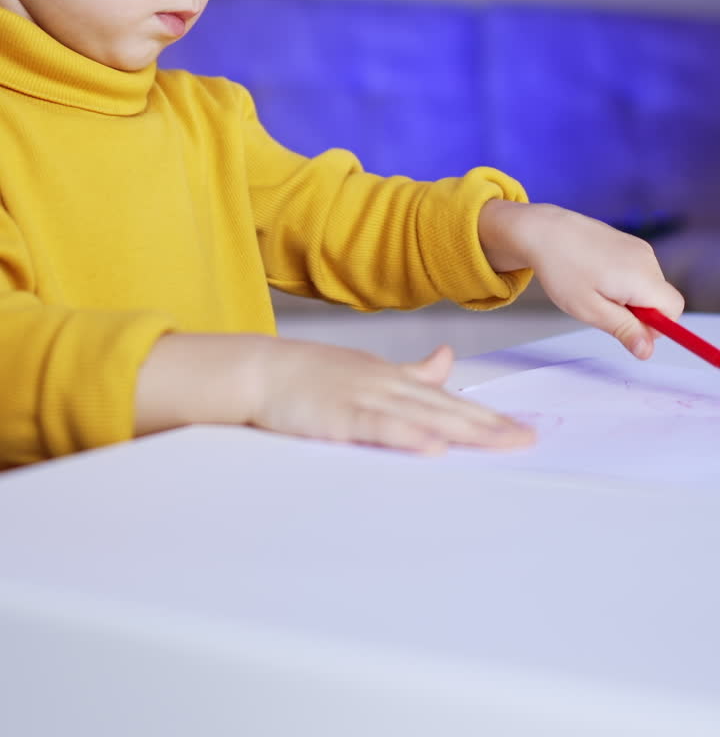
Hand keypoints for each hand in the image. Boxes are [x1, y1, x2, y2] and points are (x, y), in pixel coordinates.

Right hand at [242, 337, 535, 454]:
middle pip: (447, 409)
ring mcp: (365, 399)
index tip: (525, 430)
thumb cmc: (312, 374)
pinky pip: (379, 428)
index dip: (488, 416)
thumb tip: (447, 359)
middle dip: (490, 426)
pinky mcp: (340, 416)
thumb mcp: (370, 368)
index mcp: (396, 378)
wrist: (262, 369)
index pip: (450, 401)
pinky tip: (434, 447)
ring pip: (424, 417)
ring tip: (500, 443)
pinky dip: (408, 437)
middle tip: (530, 439)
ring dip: (464, 430)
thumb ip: (412, 371)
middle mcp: (388, 385)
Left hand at [478, 200, 683, 358]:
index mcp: (641, 277)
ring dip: (629, 297)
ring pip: (649, 286)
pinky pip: (638, 272)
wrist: (545, 231)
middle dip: (639, 312)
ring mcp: (639, 248)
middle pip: (661, 298)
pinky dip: (623, 281)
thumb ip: (624, 330)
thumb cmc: (563, 269)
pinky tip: (597, 276)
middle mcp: (647, 259)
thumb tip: (647, 351)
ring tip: (595, 289)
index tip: (627, 327)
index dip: (656, 326)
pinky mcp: (630, 243)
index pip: (674, 310)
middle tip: (603, 308)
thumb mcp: (591, 310)